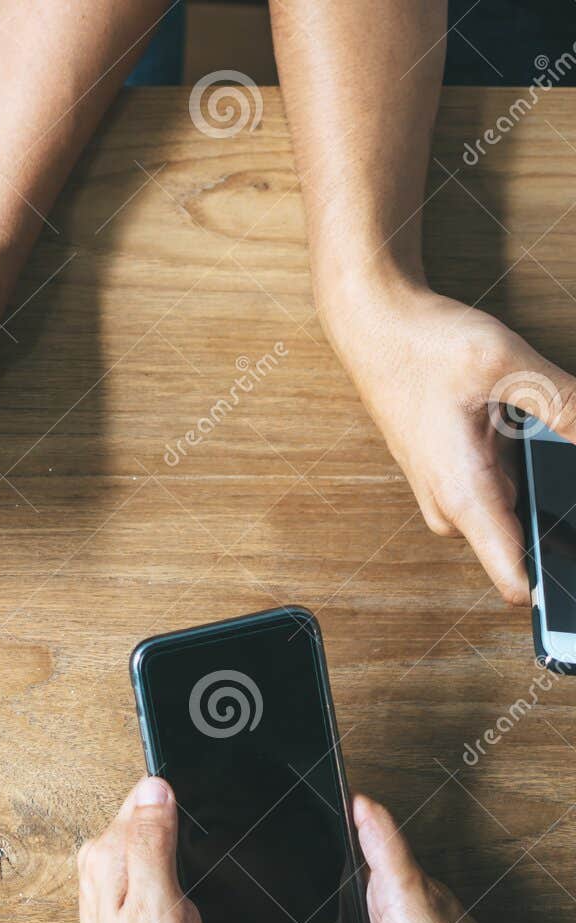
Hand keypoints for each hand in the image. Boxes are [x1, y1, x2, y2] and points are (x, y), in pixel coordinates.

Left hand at [77, 777, 204, 922]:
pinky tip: (179, 909)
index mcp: (106, 853)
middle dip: (180, 836)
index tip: (198, 833)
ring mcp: (105, 884)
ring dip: (177, 862)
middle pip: (149, 818)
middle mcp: (97, 863)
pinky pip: (150, 871)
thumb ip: (152, 842)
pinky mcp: (118, 904)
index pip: (146, 795)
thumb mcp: (161, 904)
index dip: (181, 806)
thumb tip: (155, 785)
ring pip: (152, 846)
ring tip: (186, 900)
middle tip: (193, 879)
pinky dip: (172, 883)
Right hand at [323, 281, 575, 604]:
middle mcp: (451, 505)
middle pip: (528, 545)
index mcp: (464, 494)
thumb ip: (570, 409)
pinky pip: (501, 493)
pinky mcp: (452, 476)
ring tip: (520, 426)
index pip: (516, 580)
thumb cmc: (423, 347)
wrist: (372, 326)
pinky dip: (523, 468)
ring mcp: (448, 493)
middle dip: (559, 520)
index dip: (561, 592)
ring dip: (541, 486)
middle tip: (553, 443)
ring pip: (517, 513)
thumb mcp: (511, 369)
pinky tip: (515, 424)